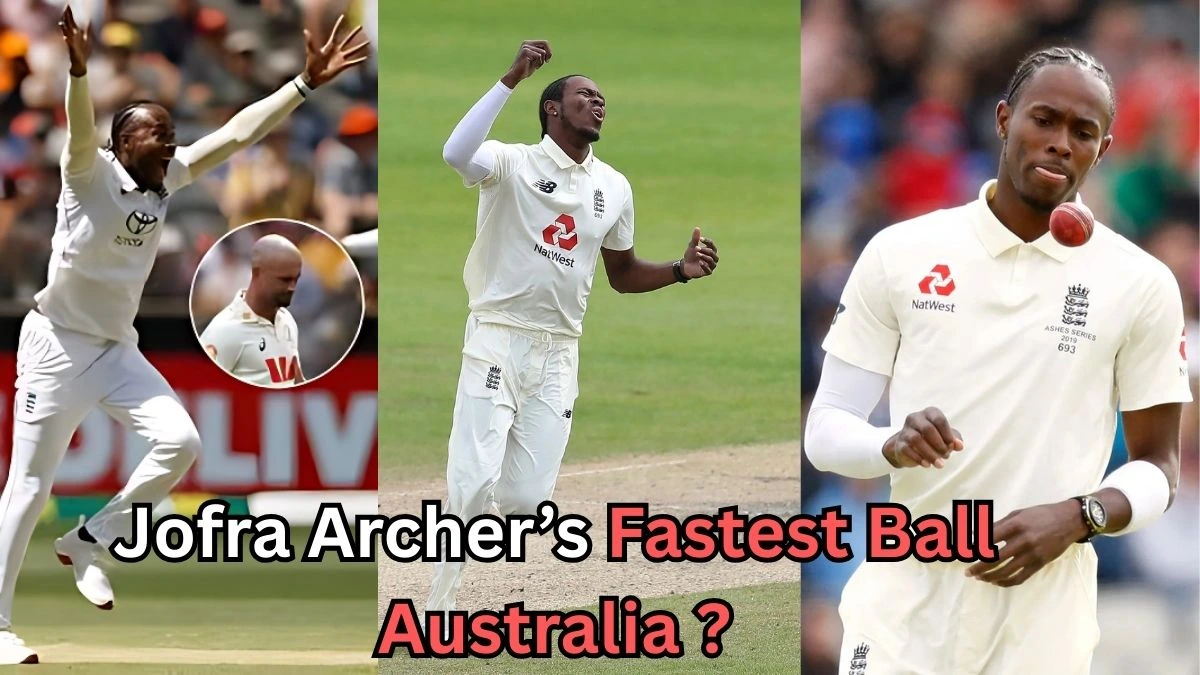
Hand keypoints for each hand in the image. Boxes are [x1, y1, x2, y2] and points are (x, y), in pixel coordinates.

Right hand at [58, 5, 91, 77]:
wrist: (81, 64)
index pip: (70, 21)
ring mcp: (71, 42)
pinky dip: (67, 41)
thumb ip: (88, 30)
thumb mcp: (88, 39)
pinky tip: (65, 38)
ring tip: (61, 23)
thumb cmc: (83, 52)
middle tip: (64, 9)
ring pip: (66, 34)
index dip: (69, 13)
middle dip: (66, 17)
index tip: (67, 5)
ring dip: (64, 29)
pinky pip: (69, 45)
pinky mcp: (72, 50)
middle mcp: (72, 36)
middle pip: (67, 25)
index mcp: (75, 33)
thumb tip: (89, 20)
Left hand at [302, 14, 370, 88]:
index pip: (335, 33)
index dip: (338, 25)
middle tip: (360, 26)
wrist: (314, 76)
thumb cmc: (311, 63)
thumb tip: (306, 31)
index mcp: (329, 46)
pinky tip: (365, 58)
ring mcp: (340, 58)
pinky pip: (352, 62)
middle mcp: (336, 50)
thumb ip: (310, 42)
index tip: (342, 17)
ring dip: (360, 46)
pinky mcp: (342, 66)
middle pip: (347, 40)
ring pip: (353, 50)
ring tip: (368, 42)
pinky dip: (358, 60)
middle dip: (354, 33)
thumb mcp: (311, 51)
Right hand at [500, 41, 550, 88]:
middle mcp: (527, 43)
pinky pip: (539, 56)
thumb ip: (540, 53)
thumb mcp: (535, 59)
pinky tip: (534, 67)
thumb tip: (549, 52)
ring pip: (543, 52)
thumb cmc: (526, 68)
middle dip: (549, 53)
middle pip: (545, 43)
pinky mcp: (526, 51)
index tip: (547, 60)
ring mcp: (526, 47)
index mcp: (529, 43)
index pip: (544, 42)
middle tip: (546, 62)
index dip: (549, 51)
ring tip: (536, 66)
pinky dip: (538, 63)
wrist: (516, 75)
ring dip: (542, 61)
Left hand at [680, 228, 718, 278]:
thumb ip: (695, 238)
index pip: (711, 244)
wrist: (685, 266)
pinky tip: (700, 262)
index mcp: (711, 250)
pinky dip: (705, 266)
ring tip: (697, 254)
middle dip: (704, 250)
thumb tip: (697, 228)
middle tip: (696, 248)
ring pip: (711, 261)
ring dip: (704, 257)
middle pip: (712, 253)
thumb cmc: (691, 255)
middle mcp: (713, 258)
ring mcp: (711, 265)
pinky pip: (709, 270)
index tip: (700, 238)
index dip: (707, 241)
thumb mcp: (692, 246)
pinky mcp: (708, 272)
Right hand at [882, 407, 963, 468]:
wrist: (909, 448)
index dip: (947, 433)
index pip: (939, 419)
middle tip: (946, 456)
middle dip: (939, 444)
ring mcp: (905, 430)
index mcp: (929, 413)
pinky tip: (927, 465)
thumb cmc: (931, 439)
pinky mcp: (899, 443)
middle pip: (927, 428)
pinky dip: (919, 458)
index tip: (952, 445)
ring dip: (930, 453)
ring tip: (940, 464)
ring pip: (916, 439)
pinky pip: (907, 449)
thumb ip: (954, 439)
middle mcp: (915, 418)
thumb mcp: (945, 437)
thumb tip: (959, 446)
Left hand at [965, 500, 1085, 586]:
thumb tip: (979, 535)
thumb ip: (999, 525)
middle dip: (978, 568)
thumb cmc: (1041, 514)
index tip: (964, 553)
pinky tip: (997, 582)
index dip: (975, 548)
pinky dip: (1006, 582)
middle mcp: (1023, 541)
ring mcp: (1032, 554)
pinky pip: (1020, 578)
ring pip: (1006, 571)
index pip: (989, 539)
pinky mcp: (1039, 564)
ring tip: (979, 578)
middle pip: (995, 559)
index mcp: (1015, 525)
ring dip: (990, 577)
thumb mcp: (1018, 514)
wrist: (1069, 521)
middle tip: (967, 573)